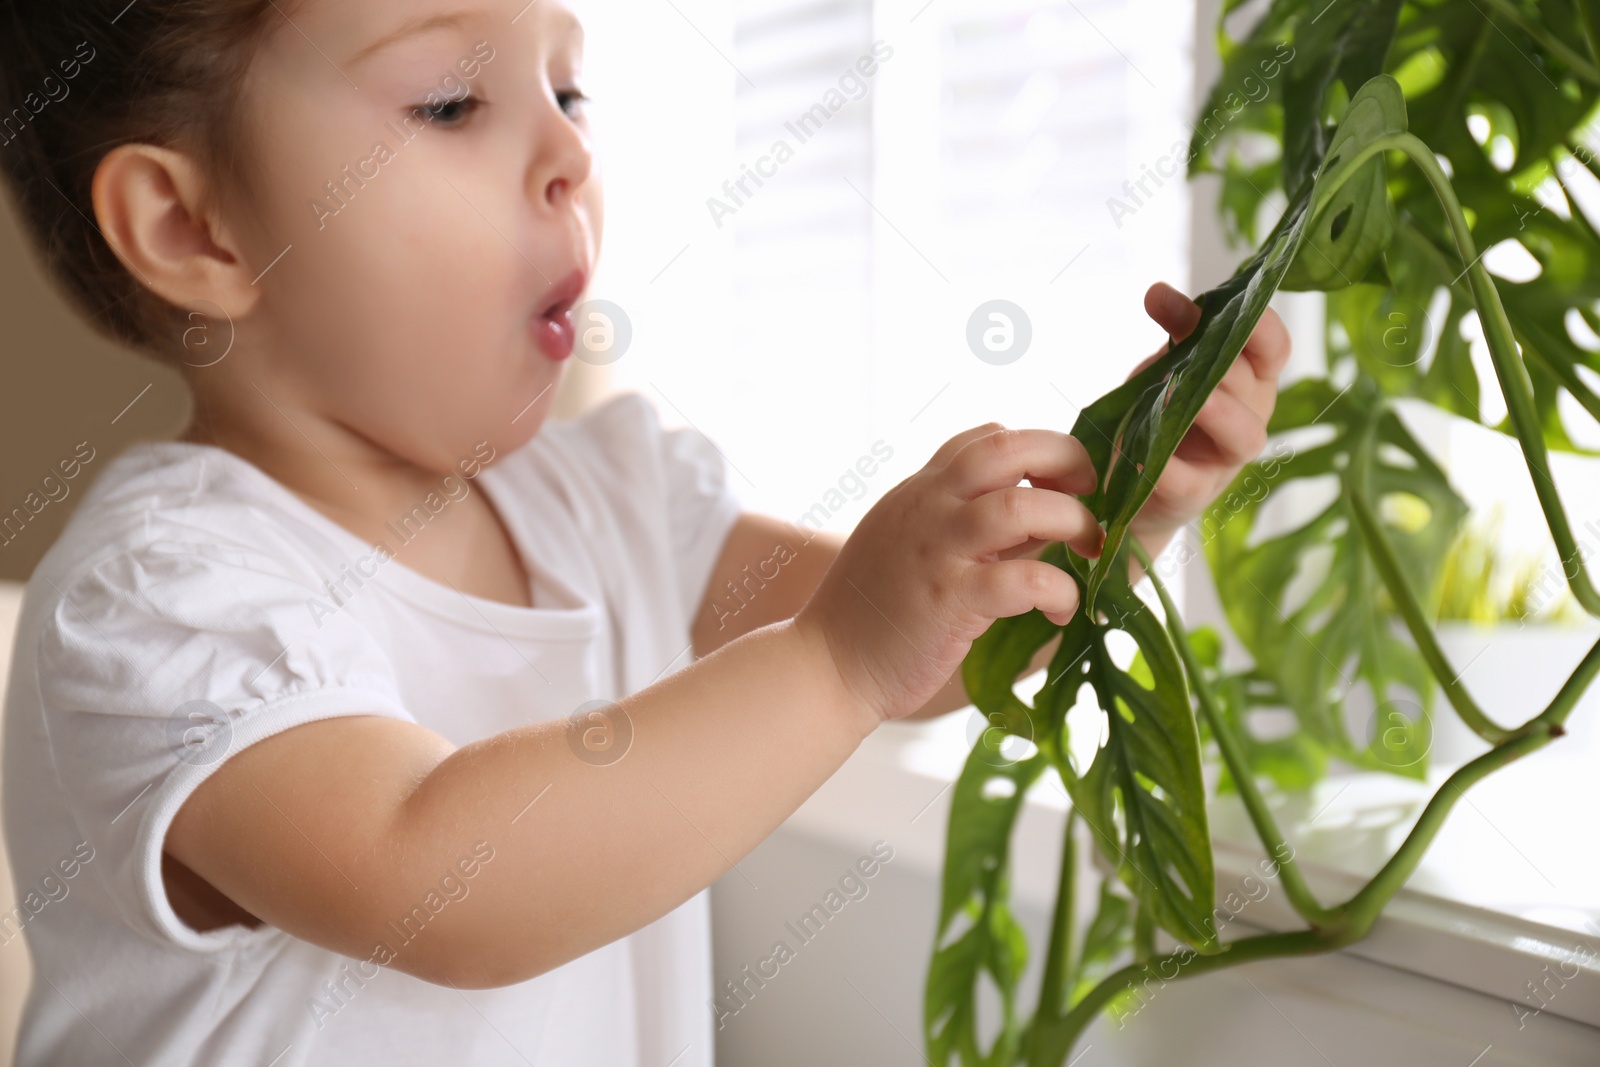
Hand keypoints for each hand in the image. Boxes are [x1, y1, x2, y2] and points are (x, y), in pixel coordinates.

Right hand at [796, 425, 1105, 725]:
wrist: (826, 663)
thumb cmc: (873, 610)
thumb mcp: (910, 543)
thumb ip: (960, 522)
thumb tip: (1034, 516)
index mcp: (922, 490)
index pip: (987, 437)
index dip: (1038, 450)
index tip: (1061, 486)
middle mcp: (930, 506)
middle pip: (1011, 448)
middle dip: (1068, 461)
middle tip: (1091, 497)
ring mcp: (940, 550)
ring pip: (1024, 507)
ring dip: (1073, 523)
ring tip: (1088, 550)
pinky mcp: (952, 599)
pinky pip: (1025, 580)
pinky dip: (1059, 591)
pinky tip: (1063, 609)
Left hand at [1126, 281, 1292, 548]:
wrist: (1129, 481)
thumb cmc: (1164, 413)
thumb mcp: (1169, 365)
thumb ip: (1176, 330)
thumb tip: (1159, 292)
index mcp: (1250, 379)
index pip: (1273, 347)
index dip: (1260, 323)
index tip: (1223, 302)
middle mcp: (1249, 416)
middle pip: (1250, 383)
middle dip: (1223, 360)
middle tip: (1188, 344)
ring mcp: (1225, 459)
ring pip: (1244, 435)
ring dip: (1220, 413)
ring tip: (1193, 400)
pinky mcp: (1193, 493)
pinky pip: (1189, 481)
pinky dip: (1168, 468)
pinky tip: (1144, 456)